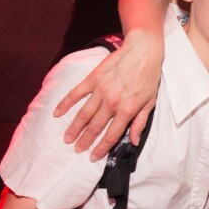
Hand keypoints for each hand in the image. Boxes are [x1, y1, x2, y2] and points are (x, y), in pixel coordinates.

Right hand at [53, 30, 161, 159]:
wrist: (143, 51)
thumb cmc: (149, 77)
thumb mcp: (150, 102)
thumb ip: (140, 123)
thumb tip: (133, 141)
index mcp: (127, 110)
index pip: (111, 135)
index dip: (101, 148)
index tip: (93, 157)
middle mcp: (112, 102)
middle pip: (95, 127)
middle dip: (85, 141)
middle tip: (76, 149)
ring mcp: (101, 90)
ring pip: (84, 114)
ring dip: (74, 127)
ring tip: (67, 138)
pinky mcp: (93, 78)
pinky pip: (76, 93)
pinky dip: (65, 103)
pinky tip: (58, 113)